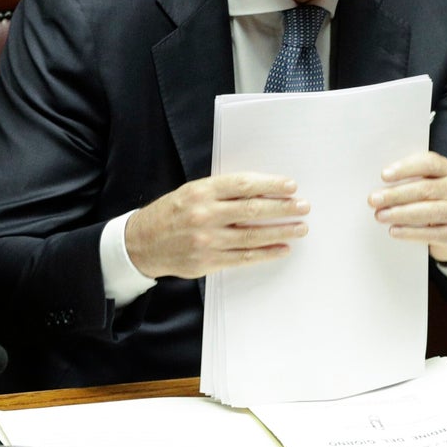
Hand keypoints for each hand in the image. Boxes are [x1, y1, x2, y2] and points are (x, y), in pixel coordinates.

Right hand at [125, 172, 309, 279]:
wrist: (142, 243)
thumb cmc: (173, 212)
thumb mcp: (192, 192)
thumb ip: (223, 191)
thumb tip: (263, 191)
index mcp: (201, 192)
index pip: (243, 185)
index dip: (270, 185)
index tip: (291, 186)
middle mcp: (204, 214)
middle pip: (252, 210)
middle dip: (282, 209)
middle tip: (303, 207)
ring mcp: (206, 240)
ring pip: (252, 236)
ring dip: (281, 232)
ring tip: (300, 228)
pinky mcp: (208, 261)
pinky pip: (243, 257)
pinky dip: (266, 253)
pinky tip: (282, 249)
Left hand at [368, 152, 446, 263]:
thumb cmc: (430, 198)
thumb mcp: (424, 182)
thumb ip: (406, 179)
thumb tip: (378, 187)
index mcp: (446, 169)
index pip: (428, 163)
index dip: (405, 168)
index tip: (383, 175)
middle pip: (425, 189)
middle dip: (396, 195)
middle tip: (374, 200)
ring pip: (429, 212)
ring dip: (400, 214)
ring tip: (379, 215)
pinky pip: (432, 233)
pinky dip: (410, 233)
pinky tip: (394, 230)